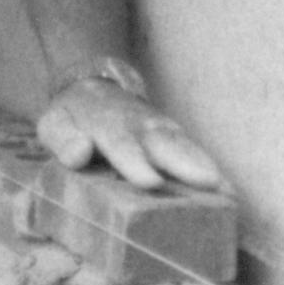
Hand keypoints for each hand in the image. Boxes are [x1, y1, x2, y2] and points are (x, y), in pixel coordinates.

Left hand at [35, 79, 227, 193]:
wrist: (93, 90)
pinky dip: (212, 172)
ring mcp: (161, 130)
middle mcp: (140, 126)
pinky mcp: (174, 139)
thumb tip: (78, 154)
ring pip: (185, 147)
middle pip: (165, 143)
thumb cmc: (73, 118)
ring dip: (206, 168)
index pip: (121, 143)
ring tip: (227, 192)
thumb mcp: (54, 124)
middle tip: (209, 183)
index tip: (149, 182)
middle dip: (186, 163)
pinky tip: (230, 194)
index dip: (135, 162)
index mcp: (106, 125)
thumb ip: (62, 138)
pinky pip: (194, 154)